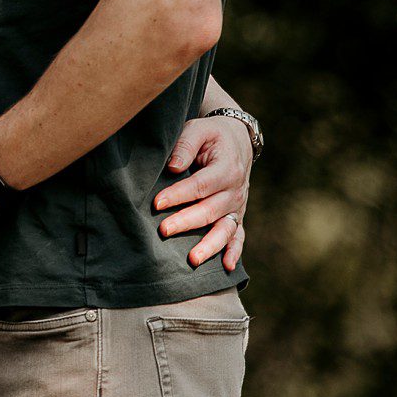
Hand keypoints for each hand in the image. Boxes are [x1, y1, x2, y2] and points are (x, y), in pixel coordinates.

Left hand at [155, 115, 251, 270]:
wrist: (237, 141)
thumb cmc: (210, 135)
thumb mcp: (198, 130)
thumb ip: (185, 145)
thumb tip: (173, 167)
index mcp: (227, 168)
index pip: (201, 185)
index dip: (179, 194)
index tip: (157, 203)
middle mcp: (235, 190)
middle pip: (210, 210)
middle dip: (186, 222)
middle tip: (163, 230)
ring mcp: (238, 206)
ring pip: (225, 229)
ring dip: (210, 245)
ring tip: (193, 259)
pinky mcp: (236, 215)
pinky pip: (239, 236)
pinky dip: (234, 251)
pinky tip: (226, 266)